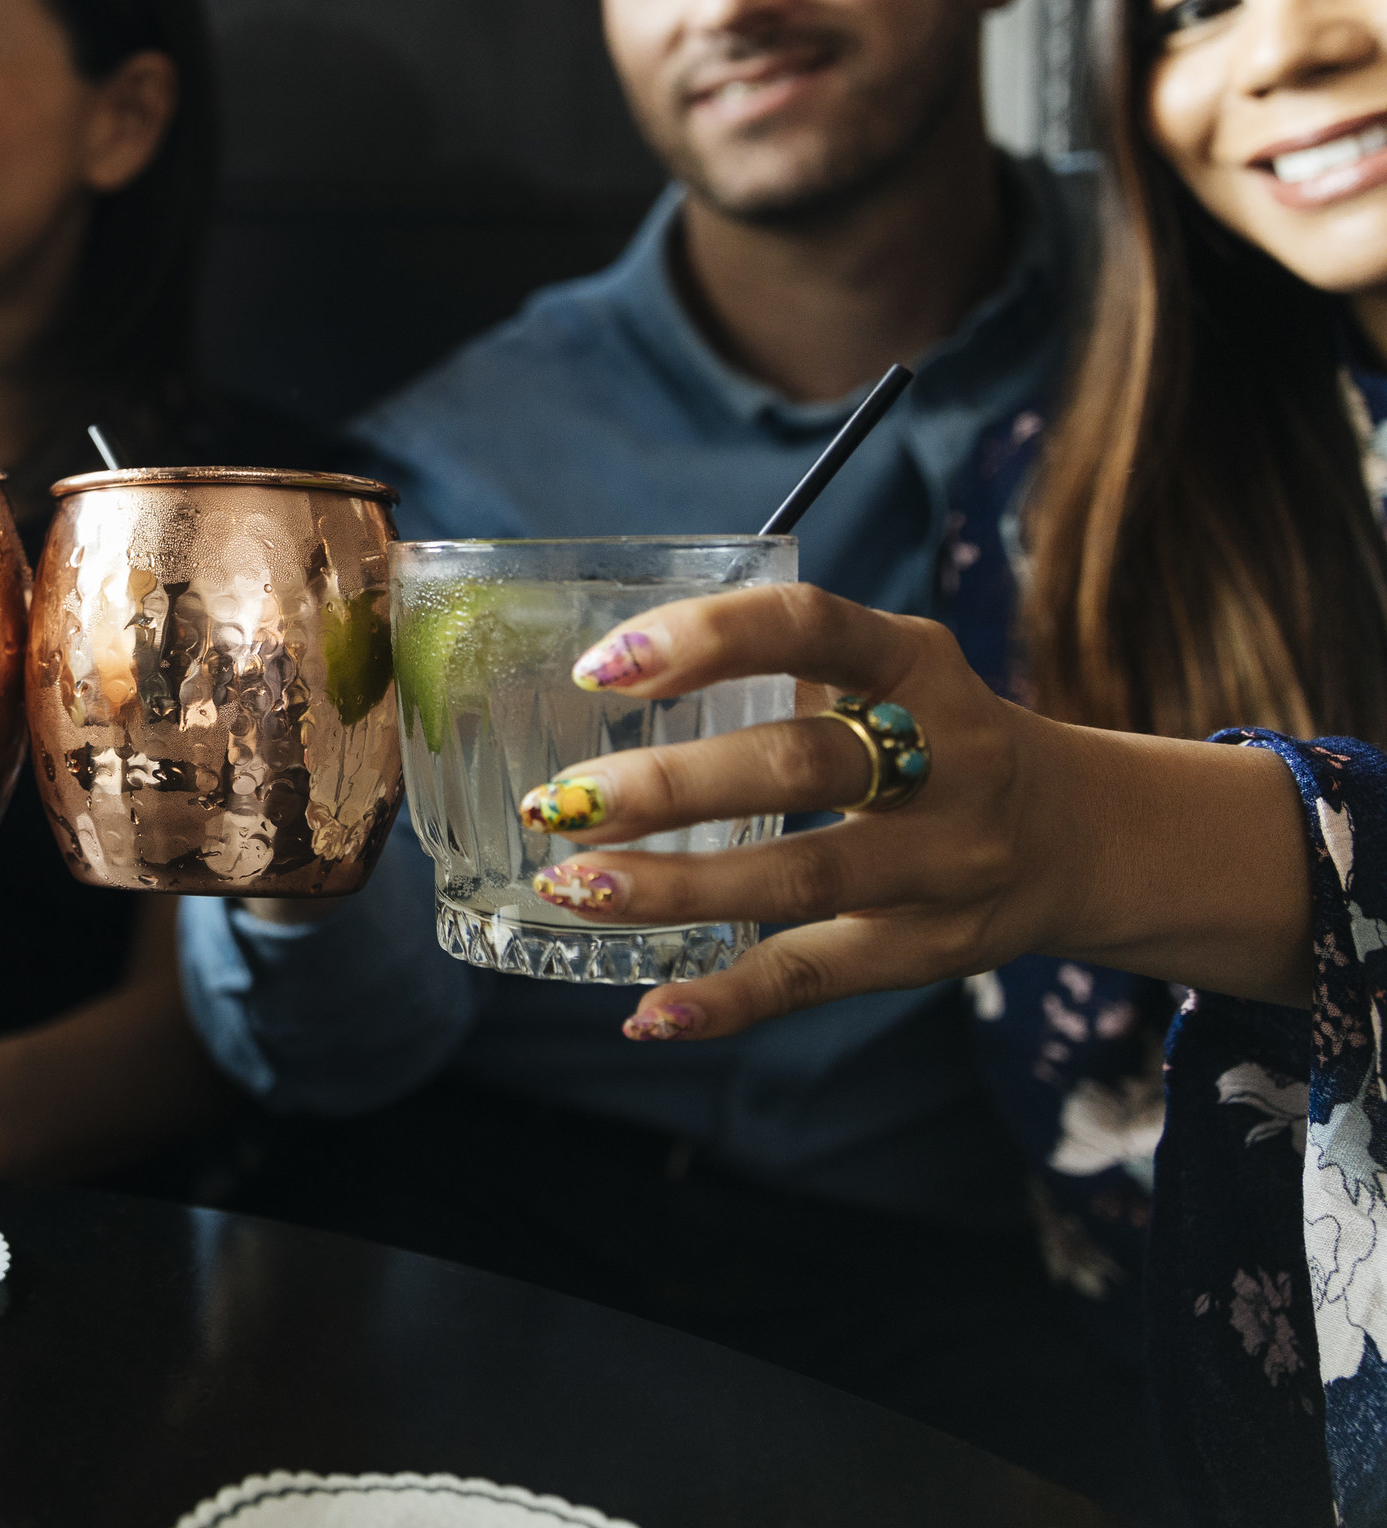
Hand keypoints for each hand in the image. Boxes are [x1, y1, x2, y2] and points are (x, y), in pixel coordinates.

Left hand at [511, 583, 1309, 1041]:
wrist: (1080, 834)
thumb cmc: (932, 736)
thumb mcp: (888, 672)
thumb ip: (777, 664)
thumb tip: (605, 673)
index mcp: (919, 665)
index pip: (811, 628)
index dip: (706, 639)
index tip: (601, 668)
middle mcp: (947, 760)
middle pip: (797, 767)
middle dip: (667, 786)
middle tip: (560, 801)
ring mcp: (945, 863)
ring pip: (801, 879)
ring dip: (674, 888)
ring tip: (572, 886)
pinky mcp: (929, 948)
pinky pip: (817, 977)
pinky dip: (727, 1001)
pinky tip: (649, 1012)